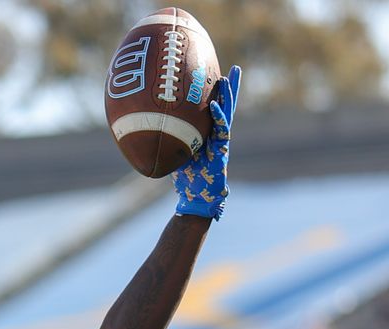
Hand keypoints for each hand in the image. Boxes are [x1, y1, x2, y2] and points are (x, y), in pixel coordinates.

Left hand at [174, 65, 239, 218]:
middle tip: (237, 69)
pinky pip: (221, 131)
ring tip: (228, 77)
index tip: (219, 75)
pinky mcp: (221, 152)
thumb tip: (150, 126)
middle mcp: (217, 136)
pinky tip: (214, 104)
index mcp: (209, 135)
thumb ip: (172, 139)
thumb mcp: (177, 154)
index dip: (218, 94)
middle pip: (227, 107)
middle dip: (232, 89)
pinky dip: (217, 117)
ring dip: (228, 96)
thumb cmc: (186, 178)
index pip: (215, 110)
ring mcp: (221, 143)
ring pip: (227, 115)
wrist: (196, 198)